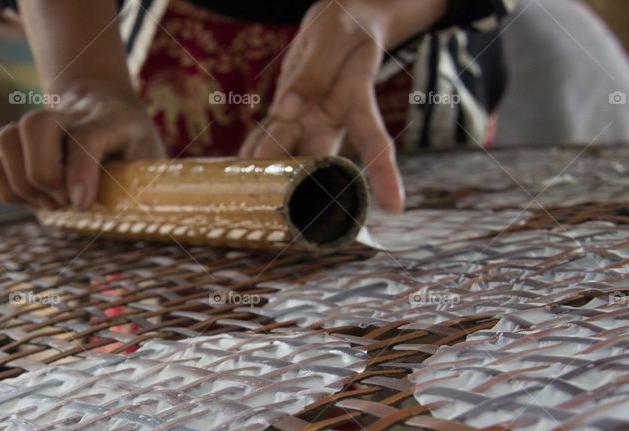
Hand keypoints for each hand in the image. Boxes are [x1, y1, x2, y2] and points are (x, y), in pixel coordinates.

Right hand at [0, 83, 165, 210]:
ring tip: (52, 204)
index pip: (86, 137)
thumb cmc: (133, 142)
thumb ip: (145, 181)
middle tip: (65, 201)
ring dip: (23, 183)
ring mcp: (38, 125)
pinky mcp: (18, 142)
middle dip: (43, 174)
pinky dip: (10, 190)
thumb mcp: (150, 156)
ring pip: (7, 138)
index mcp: (109, 120)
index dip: (80, 172)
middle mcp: (68, 116)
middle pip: (35, 126)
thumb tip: (141, 218)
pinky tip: (38, 201)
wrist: (103, 101)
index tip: (81, 205)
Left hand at [240, 0, 405, 212]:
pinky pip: (266, 137)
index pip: (374, 138)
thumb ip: (314, 70)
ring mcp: (307, 121)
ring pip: (284, 152)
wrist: (342, 22)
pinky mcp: (287, 115)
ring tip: (244, 200)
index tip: (396, 206)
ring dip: (265, 175)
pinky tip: (232, 172)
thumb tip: (287, 109)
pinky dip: (249, 153)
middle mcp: (331, 119)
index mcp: (355, 98)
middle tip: (277, 210)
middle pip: (315, 158)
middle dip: (297, 185)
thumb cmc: (346, 25)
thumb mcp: (333, 34)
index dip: (384, 173)